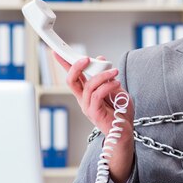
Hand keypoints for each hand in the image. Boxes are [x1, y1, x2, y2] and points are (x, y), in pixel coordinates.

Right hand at [54, 52, 134, 182]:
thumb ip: (106, 76)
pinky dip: (107, 85)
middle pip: (71, 80)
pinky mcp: (94, 113)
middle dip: (76, 67)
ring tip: (115, 72)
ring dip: (102, 75)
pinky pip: (97, 94)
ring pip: (88, 85)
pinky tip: (116, 83)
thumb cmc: (120, 111)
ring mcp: (87, 107)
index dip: (64, 64)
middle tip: (87, 59)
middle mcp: (83, 99)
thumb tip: (100, 59)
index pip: (73, 76)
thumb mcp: (115, 88)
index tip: (57, 52)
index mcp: (86, 93)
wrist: (125, 131)